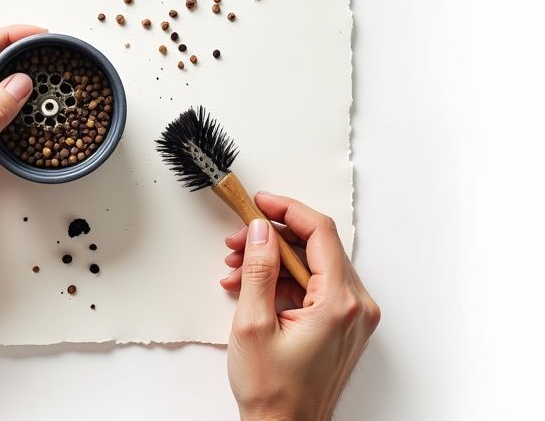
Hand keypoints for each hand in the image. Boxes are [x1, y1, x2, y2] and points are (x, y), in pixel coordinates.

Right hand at [220, 192, 380, 420]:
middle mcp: (356, 307)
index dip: (286, 210)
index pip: (320, 233)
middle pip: (316, 247)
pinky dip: (283, 281)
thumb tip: (262, 232)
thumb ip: (258, 270)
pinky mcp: (343, 325)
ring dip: (273, 260)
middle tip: (238, 241)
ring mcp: (352, 317)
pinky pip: (315, 286)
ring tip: (237, 268)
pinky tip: (251, 287)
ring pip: (313, 265)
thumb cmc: (273, 391)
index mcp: (340, 303)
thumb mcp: (253, 324)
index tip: (260, 203)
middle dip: (272, 238)